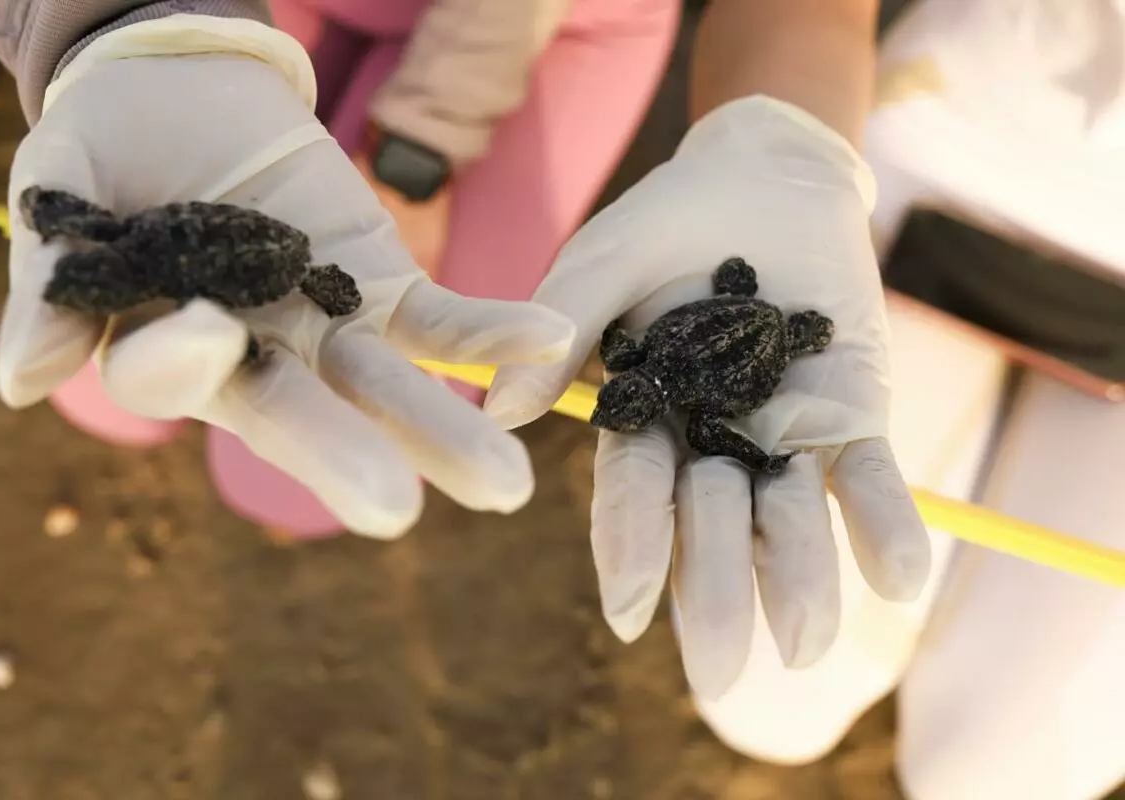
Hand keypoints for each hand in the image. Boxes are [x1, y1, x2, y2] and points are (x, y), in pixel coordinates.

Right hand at [0, 18, 573, 538]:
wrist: (184, 92)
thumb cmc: (107, 151)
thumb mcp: (62, 196)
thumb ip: (53, 281)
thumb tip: (22, 378)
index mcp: (167, 346)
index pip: (175, 370)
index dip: (186, 354)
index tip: (206, 331)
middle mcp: (255, 355)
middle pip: (298, 409)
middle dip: (344, 454)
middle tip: (394, 510)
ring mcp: (325, 327)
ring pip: (386, 389)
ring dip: (445, 432)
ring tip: (507, 485)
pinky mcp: (382, 288)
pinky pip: (442, 323)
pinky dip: (492, 335)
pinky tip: (549, 341)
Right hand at [486, 97, 930, 698]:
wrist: (768, 175)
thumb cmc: (670, 219)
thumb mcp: (606, 260)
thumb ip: (561, 326)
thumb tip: (499, 408)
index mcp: (645, 419)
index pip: (634, 496)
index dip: (631, 549)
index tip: (629, 611)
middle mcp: (712, 441)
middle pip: (712, 528)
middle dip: (715, 591)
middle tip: (719, 672)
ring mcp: (785, 434)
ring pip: (791, 518)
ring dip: (802, 580)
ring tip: (809, 645)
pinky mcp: (852, 416)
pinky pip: (871, 481)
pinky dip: (885, 529)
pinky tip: (900, 582)